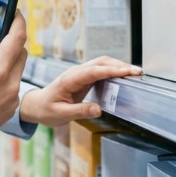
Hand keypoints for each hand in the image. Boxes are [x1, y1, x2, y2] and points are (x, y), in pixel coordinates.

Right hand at [0, 11, 27, 176]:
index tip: (17, 13)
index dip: (19, 22)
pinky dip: (4, 79)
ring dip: (8, 62)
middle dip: (13, 43)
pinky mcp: (9, 111)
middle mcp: (10, 85)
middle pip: (22, 54)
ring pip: (18, 71)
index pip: (17, 39)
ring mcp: (12, 100)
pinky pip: (12, 87)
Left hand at [20, 56, 141, 126]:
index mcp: (70, 80)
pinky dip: (113, 71)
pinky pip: (100, 71)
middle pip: (100, 62)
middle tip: (138, 73)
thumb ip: (80, 111)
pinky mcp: (84, 78)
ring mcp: (80, 74)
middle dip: (120, 65)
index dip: (112, 71)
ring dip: (118, 66)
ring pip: (102, 64)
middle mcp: (75, 73)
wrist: (37, 106)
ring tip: (135, 74)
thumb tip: (99, 109)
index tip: (128, 72)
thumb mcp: (61, 114)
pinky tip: (124, 77)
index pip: (94, 71)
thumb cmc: (47, 110)